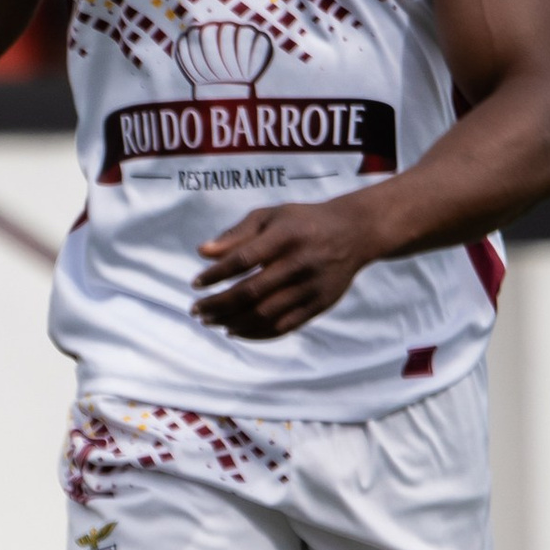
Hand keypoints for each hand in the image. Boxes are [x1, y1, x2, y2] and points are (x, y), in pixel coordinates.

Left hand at [192, 197, 375, 340]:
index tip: (196, 283)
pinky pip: (283, 327)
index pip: (243, 260)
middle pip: (251, 292)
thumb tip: (202, 252)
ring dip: (232, 322)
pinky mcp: (319, 305)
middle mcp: (300, 262)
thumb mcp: (270, 216)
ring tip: (211, 322)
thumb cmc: (301, 222)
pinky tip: (234, 330)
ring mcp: (311, 287)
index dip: (216, 274)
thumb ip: (236, 234)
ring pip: (265, 314)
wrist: (354, 233)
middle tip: (196, 311)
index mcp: (285, 236)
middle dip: (218, 305)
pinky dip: (255, 333)